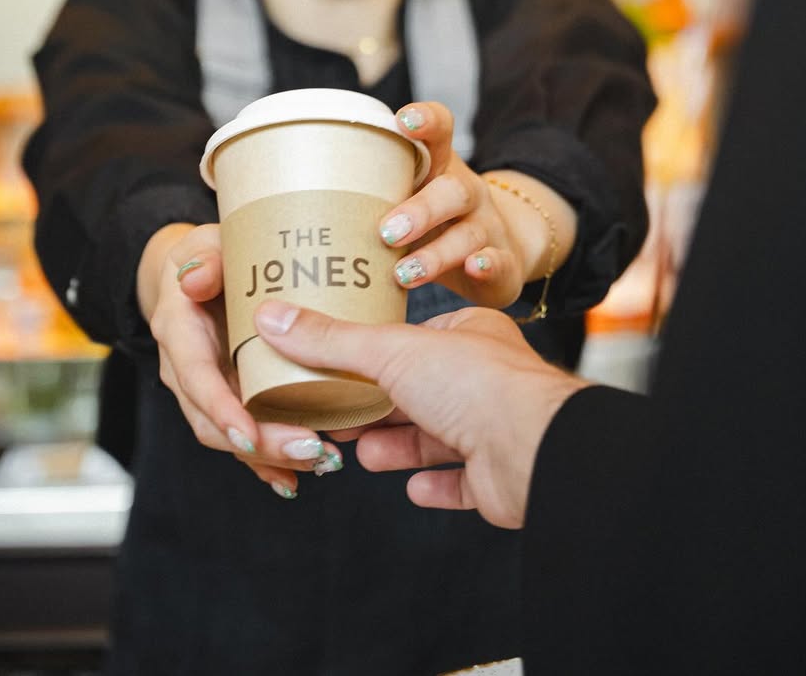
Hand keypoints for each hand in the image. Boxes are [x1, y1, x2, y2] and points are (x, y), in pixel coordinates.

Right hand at [138, 222, 346, 498]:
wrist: (195, 272)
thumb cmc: (210, 254)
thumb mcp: (206, 245)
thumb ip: (205, 259)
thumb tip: (195, 279)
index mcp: (178, 331)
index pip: (196, 377)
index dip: (221, 408)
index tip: (250, 434)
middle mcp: (185, 369)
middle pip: (213, 420)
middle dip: (260, 444)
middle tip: (311, 450)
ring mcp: (206, 389)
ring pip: (230, 435)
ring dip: (271, 456)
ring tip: (320, 461)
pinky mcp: (228, 398)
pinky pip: (243, 435)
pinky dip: (266, 461)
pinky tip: (294, 479)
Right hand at [254, 301, 585, 528]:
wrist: (534, 448)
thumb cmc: (476, 383)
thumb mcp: (391, 350)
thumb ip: (331, 341)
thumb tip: (271, 318)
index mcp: (470, 334)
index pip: (415, 339)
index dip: (374, 354)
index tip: (333, 366)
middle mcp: (485, 378)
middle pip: (420, 392)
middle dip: (378, 407)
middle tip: (333, 417)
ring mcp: (494, 429)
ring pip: (436, 438)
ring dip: (397, 446)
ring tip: (358, 455)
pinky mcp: (498, 478)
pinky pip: (462, 483)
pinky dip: (435, 485)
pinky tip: (411, 488)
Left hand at [381, 101, 574, 309]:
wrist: (492, 251)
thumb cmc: (430, 224)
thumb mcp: (409, 199)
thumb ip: (376, 190)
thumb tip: (303, 193)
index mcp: (441, 169)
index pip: (440, 133)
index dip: (425, 122)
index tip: (403, 120)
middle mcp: (467, 195)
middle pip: (452, 192)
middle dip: (420, 210)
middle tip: (387, 231)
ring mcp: (489, 229)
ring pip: (468, 236)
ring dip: (437, 254)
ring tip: (404, 273)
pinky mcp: (504, 266)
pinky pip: (500, 265)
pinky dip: (487, 268)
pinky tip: (474, 271)